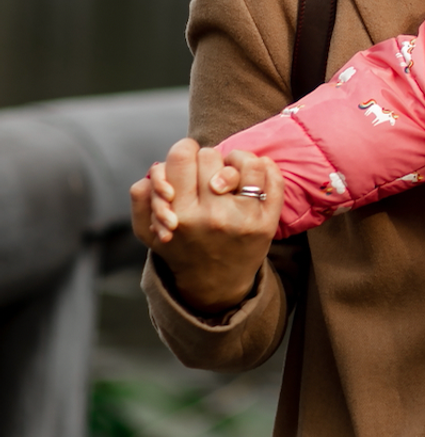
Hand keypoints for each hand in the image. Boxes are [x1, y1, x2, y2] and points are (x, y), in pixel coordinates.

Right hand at [129, 138, 282, 314]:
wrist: (215, 283)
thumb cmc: (180, 247)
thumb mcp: (147, 229)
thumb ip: (141, 197)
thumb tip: (156, 168)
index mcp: (180, 213)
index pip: (182, 154)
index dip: (184, 152)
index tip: (186, 164)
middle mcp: (211, 215)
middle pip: (210, 155)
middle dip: (205, 161)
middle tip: (205, 177)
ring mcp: (242, 218)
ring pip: (244, 161)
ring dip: (236, 161)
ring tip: (229, 175)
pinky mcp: (267, 222)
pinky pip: (271, 176)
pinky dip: (263, 168)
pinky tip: (251, 177)